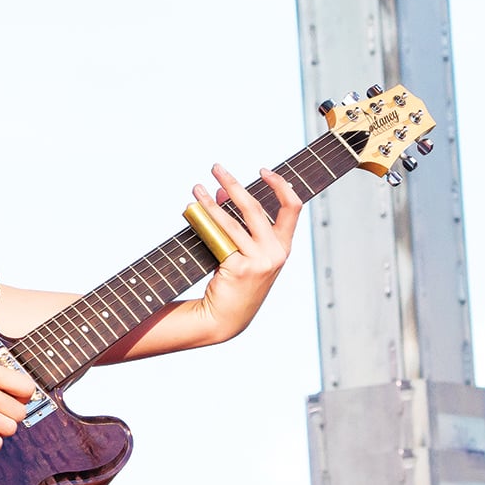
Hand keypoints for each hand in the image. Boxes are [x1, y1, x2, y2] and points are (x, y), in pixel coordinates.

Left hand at [190, 163, 300, 342]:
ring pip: (231, 221)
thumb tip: (221, 190)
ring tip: (196, 187)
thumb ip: (237, 221)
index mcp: (283, 246)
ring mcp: (259, 262)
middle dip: (233, 183)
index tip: (262, 169)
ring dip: (210, 201)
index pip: (293, 208)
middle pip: (254, 207)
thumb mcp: (243, 249)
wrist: (225, 316)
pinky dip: (204, 220)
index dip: (280, 185)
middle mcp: (276, 253)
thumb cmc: (234, 280)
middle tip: (215, 167)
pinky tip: (192, 210)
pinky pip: (218, 237)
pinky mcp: (239, 268)